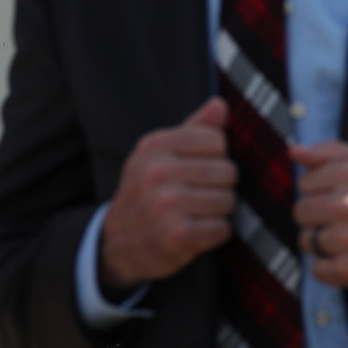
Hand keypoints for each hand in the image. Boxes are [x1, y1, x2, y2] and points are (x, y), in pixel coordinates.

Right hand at [99, 97, 236, 291]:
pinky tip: (195, 232)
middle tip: (197, 196)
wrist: (119, 242)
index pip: (215, 140)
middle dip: (220, 186)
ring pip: (228, 200)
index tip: (197, 168)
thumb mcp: (160, 155)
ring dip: (219, 212)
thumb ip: (193, 129)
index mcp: (154, 146)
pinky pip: (222, 228)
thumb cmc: (148, 192)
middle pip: (227, 171)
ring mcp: (166, 204)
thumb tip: (220, 104)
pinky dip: (215, 234)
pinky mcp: (177, 235)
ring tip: (195, 214)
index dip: (216, 156)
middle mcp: (157, 172)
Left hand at [291, 140, 347, 297]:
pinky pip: (317, 269)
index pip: (305, 183)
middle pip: (301, 212)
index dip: (323, 191)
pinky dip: (332, 268)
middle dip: (320, 216)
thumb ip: (332, 153)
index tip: (344, 198)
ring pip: (307, 241)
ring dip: (325, 243)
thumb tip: (293, 152)